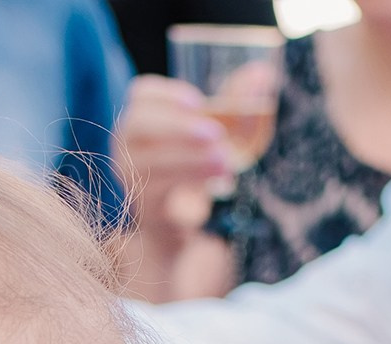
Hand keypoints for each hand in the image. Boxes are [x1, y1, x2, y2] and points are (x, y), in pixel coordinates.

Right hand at [113, 76, 229, 255]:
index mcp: (142, 116)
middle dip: (176, 126)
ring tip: (225, 160)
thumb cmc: (196, 166)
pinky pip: (158, 191)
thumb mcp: (218, 131)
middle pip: (137, 125)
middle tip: (214, 133)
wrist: (180, 222)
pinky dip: (190, 182)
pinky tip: (219, 179)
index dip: (167, 94)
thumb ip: (236, 101)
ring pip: (149, 162)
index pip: (141, 94)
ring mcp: (132, 176)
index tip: (198, 101)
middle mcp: (128, 144)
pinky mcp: (145, 206)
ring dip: (189, 159)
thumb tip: (263, 73)